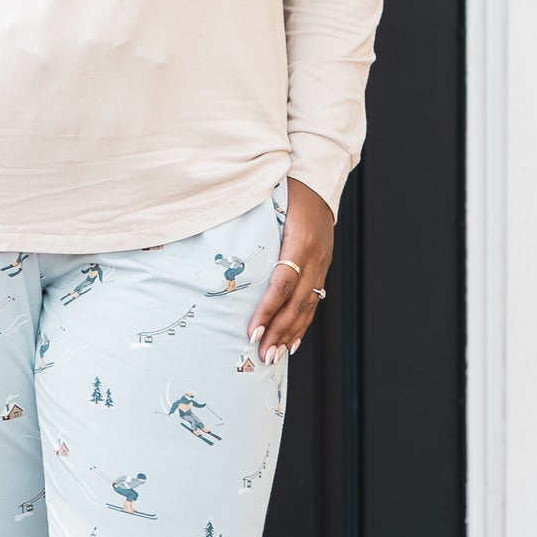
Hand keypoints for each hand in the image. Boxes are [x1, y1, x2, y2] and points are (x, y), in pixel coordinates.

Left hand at [248, 178, 334, 364]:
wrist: (318, 180)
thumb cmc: (285, 189)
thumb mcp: (268, 203)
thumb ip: (247, 227)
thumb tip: (213, 251)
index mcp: (300, 239)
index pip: (283, 282)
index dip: (268, 309)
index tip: (252, 331)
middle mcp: (316, 255)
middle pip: (298, 302)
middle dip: (279, 331)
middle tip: (263, 354)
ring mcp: (322, 264)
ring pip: (308, 306)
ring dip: (291, 334)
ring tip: (274, 356)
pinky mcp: (323, 268)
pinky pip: (314, 301)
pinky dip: (303, 324)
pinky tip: (292, 342)